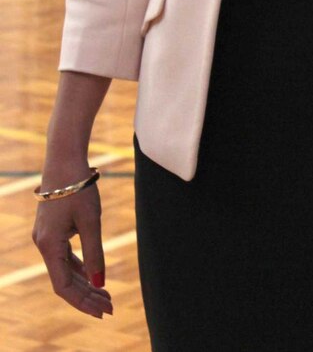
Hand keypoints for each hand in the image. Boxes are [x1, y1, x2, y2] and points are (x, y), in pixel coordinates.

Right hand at [32, 183, 112, 317]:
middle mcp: (43, 244)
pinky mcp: (53, 230)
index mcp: (48, 245)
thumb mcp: (91, 220)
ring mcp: (46, 237)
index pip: (63, 285)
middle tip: (110, 307)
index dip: (82, 301)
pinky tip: (94, 274)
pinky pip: (65, 256)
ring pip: (64, 269)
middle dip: (87, 295)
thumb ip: (94, 252)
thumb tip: (99, 282)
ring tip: (106, 296)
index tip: (103, 311)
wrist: (65, 160)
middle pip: (64, 280)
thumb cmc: (79, 188)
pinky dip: (80, 267)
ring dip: (84, 283)